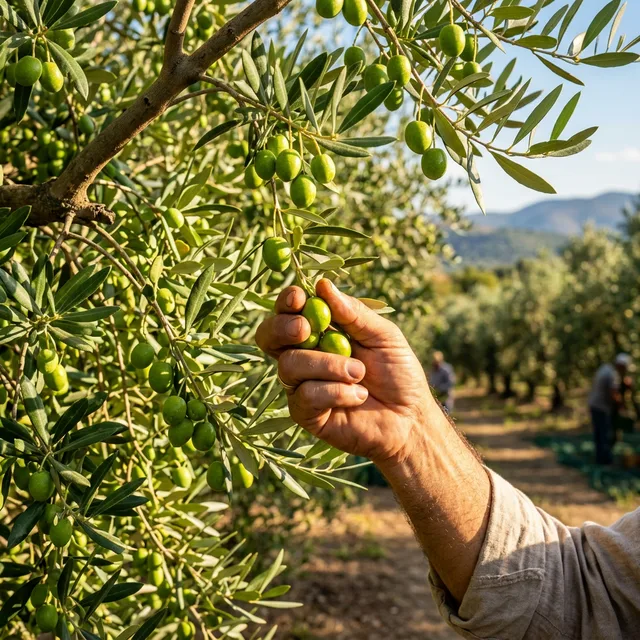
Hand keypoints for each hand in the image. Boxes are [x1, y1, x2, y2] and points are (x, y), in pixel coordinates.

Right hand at [255, 279, 436, 465]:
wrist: (410, 418)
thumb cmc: (399, 373)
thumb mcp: (383, 335)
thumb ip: (354, 313)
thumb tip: (323, 285)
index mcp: (320, 331)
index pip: (290, 311)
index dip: (287, 302)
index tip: (298, 298)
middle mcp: (304, 356)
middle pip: (269, 336)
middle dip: (281, 327)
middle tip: (305, 329)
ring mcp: (302, 385)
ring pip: (290, 365)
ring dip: (328, 365)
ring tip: (359, 374)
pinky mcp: (306, 414)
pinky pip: (305, 396)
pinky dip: (335, 392)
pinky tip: (358, 396)